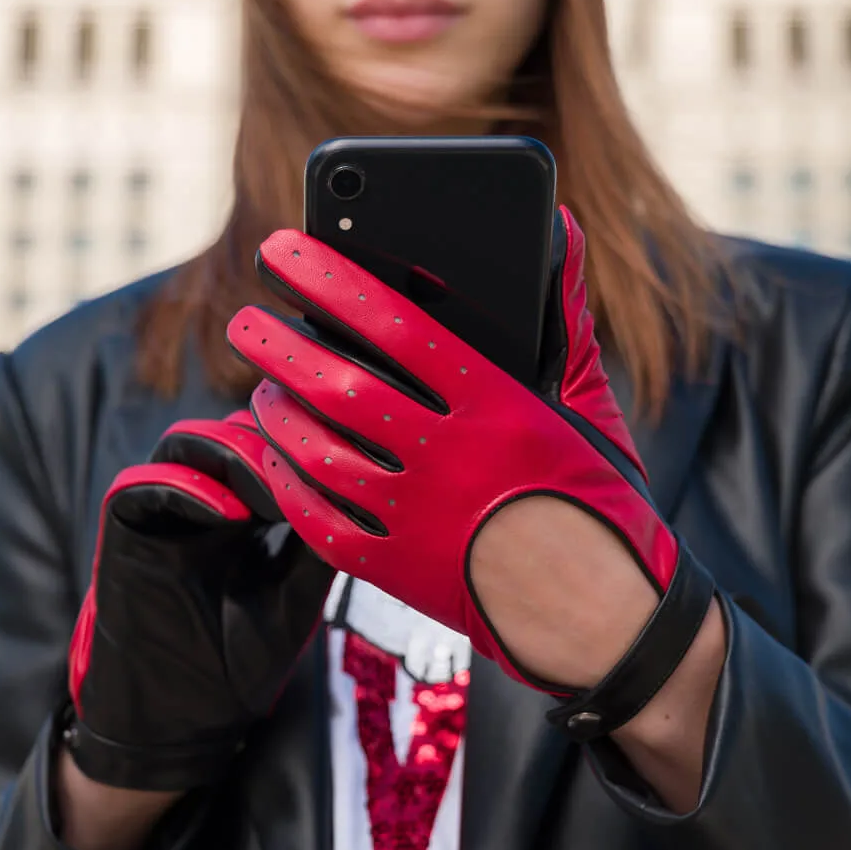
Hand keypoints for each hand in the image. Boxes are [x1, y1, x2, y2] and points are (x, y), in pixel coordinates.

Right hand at [64, 411, 333, 791]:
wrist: (183, 718)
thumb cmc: (242, 661)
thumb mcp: (297, 597)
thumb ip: (318, 543)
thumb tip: (360, 491)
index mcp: (249, 511)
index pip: (272, 448)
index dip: (303, 445)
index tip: (344, 456)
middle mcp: (205, 500)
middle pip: (233, 432)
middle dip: (271, 444)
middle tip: (305, 473)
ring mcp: (164, 511)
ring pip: (187, 444)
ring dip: (231, 456)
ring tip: (270, 496)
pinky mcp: (124, 531)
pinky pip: (140, 485)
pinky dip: (181, 486)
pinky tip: (227, 513)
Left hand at [225, 209, 713, 740]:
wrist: (604, 620)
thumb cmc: (597, 503)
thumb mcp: (590, 405)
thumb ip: (564, 317)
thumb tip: (559, 229)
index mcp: (498, 407)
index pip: (396, 325)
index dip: (332, 281)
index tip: (286, 250)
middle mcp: (448, 459)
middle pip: (338, 387)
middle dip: (278, 345)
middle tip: (246, 321)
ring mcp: (417, 519)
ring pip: (317, 453)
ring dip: (277, 413)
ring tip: (263, 388)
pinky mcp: (397, 572)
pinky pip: (320, 523)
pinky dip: (289, 485)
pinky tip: (278, 459)